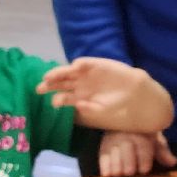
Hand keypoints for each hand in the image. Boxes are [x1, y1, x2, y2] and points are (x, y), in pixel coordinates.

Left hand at [39, 58, 168, 130]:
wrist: (137, 98)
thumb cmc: (118, 109)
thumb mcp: (100, 113)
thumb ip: (86, 109)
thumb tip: (73, 106)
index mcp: (78, 98)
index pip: (62, 97)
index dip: (56, 99)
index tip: (53, 103)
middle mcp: (79, 86)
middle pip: (60, 83)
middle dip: (49, 85)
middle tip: (39, 88)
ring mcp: (87, 75)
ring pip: (68, 72)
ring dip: (59, 73)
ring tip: (49, 76)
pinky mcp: (97, 65)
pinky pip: (85, 64)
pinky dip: (80, 64)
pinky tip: (75, 67)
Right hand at [99, 130, 176, 176]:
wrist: (126, 120)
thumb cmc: (143, 134)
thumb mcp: (155, 140)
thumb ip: (163, 153)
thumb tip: (173, 162)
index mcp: (142, 133)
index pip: (143, 145)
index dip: (144, 158)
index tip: (144, 170)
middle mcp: (126, 135)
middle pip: (126, 148)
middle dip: (127, 160)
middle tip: (129, 172)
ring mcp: (113, 140)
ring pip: (113, 152)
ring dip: (115, 164)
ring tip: (118, 174)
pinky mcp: (104, 146)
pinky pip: (103, 155)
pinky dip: (104, 165)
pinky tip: (106, 175)